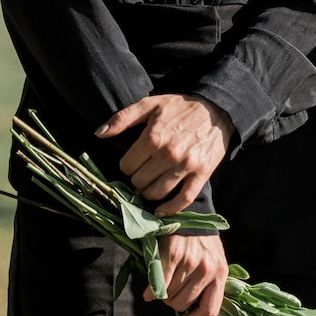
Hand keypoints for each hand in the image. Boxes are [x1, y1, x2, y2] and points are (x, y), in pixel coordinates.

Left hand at [94, 93, 234, 214]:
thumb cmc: (181, 107)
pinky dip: (170, 209)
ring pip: (156, 193)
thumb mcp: (150, 104)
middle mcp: (168, 153)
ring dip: (149, 193)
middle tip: (144, 172)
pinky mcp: (201, 174)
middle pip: (139, 182)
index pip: (126, 166)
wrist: (217, 109)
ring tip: (151, 185)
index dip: (127, 165)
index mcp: (153, 137)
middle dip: (138, 179)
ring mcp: (186, 166)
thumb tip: (98, 134)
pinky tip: (161, 211)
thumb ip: (122, 118)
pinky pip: (184, 199)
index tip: (135, 161)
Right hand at [147, 231, 227, 315]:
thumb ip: (209, 283)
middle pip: (183, 304)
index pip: (210, 310)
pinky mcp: (173, 256)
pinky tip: (148, 291)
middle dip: (172, 303)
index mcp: (221, 274)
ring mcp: (190, 263)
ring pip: (169, 295)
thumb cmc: (202, 241)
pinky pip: (158, 284)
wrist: (193, 213)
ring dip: (162, 294)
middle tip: (169, 293)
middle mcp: (208, 270)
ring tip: (163, 284)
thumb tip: (194, 311)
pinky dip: (150, 291)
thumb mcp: (214, 261)